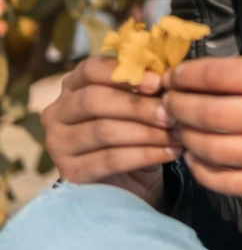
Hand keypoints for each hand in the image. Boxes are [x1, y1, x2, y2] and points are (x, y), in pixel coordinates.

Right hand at [41, 55, 183, 206]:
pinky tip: (169, 153)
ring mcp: (58, 144)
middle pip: (94, 100)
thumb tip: (167, 76)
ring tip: (177, 133)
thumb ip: (145, 87)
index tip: (158, 82)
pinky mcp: (70, 173)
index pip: (91, 69)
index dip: (124, 74)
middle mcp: (57, 112)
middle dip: (137, 106)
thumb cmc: (133, 129)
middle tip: (170, 113)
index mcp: (72, 85)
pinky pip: (111, 160)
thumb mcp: (138, 103)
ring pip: (104, 131)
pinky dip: (145, 155)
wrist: (128, 179)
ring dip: (147, 132)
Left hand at [160, 55, 241, 196]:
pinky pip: (229, 182)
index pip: (219, 75)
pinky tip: (196, 158)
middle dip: (177, 107)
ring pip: (214, 150)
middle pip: (210, 114)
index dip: (186, 76)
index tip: (173, 77)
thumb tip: (195, 78)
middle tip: (166, 103)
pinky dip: (203, 171)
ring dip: (186, 138)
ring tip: (179, 128)